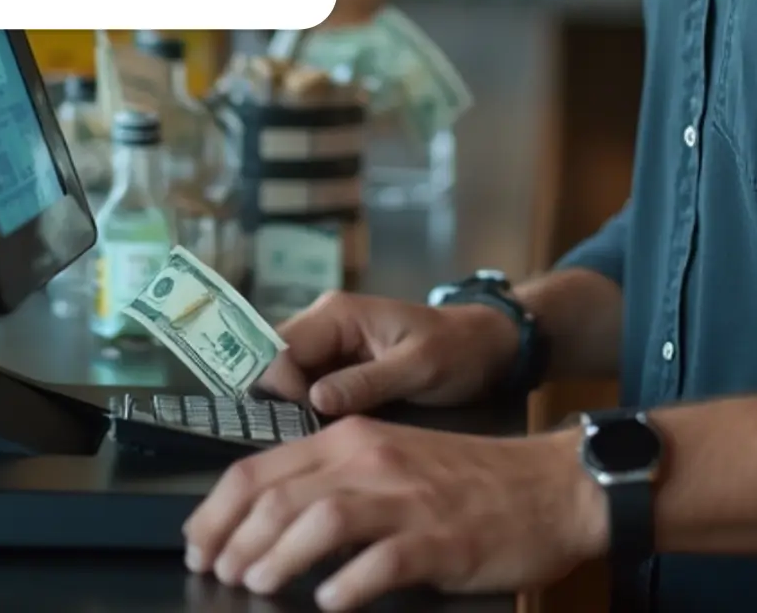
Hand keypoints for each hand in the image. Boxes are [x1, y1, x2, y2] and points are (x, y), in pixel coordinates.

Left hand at [184, 419, 606, 608]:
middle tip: (218, 574)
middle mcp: (372, 459)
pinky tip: (331, 602)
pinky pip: (382, 562)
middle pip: (280, 494)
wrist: (548, 486)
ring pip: (321, 520)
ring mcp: (406, 499)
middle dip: (236, 539)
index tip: (198, 544)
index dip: (218, 509)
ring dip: (278, 557)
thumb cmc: (467, 481)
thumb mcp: (392, 461)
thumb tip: (270, 519)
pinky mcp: (439, 540)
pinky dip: (348, 585)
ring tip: (255, 587)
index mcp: (353, 438)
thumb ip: (335, 478)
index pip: (261, 467)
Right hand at [255, 290, 519, 415]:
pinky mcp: (334, 367)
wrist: (483, 347)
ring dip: (290, 410)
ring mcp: (327, 345)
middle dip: (279, 402)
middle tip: (304, 441)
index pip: (280, 346)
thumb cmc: (456, 351)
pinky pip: (303, 388)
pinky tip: (322, 437)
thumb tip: (315, 399)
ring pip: (283, 377)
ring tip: (313, 443)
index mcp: (338, 313)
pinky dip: (305, 412)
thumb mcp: (418, 368)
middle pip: (273, 361)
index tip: (303, 424)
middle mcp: (323, 323)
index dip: (279, 386)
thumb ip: (367, 382)